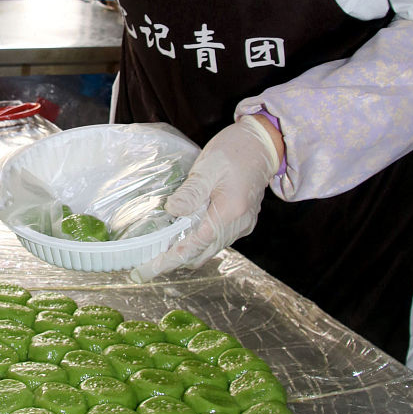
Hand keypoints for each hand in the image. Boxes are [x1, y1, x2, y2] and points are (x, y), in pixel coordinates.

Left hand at [130, 116, 280, 281]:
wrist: (262, 145)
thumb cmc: (235, 151)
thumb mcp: (208, 167)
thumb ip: (191, 192)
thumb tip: (172, 210)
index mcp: (230, 212)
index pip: (196, 244)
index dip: (171, 258)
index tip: (150, 268)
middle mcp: (239, 225)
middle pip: (203, 252)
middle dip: (177, 259)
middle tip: (150, 261)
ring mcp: (243, 225)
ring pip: (211, 248)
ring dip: (189, 250)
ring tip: (163, 249)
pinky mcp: (243, 221)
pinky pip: (218, 239)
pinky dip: (200, 241)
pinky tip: (184, 234)